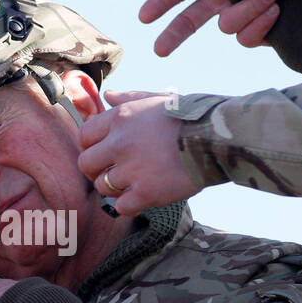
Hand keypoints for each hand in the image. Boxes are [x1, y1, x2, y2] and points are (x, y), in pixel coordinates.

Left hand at [77, 91, 204, 215]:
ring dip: (114, 188)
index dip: (91, 147)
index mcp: (120, 118)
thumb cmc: (190, 117)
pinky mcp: (146, 192)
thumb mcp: (158, 100)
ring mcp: (131, 170)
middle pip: (86, 164)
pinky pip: (121, 207)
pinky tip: (141, 197)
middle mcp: (120, 143)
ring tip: (132, 183)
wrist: (217, 139)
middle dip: (96, 170)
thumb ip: (130, 98)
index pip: (84, 136)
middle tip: (112, 172)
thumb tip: (108, 96)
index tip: (103, 152)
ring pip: (102, 186)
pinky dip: (128, 205)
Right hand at [140, 0, 279, 55]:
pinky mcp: (266, 28)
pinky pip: (249, 36)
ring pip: (227, 26)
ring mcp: (245, 13)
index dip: (160, 2)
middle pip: (190, 19)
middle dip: (173, 35)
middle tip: (159, 50)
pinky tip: (275, 9)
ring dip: (245, 11)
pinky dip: (259, 24)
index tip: (143, 18)